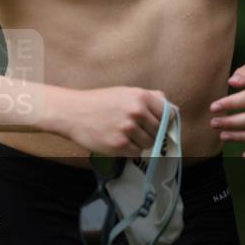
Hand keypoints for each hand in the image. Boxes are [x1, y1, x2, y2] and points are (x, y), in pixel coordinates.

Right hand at [50, 86, 167, 156]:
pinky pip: (136, 153)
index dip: (166, 120)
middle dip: (151, 132)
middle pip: (160, 131)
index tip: (159, 124)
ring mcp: (128, 129)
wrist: (72, 112)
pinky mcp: (119, 145)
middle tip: (136, 130)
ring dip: (140, 142)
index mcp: (141, 96)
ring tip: (125, 134)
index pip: (170, 114)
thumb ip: (150, 97)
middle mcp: (137, 112)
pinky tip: (118, 140)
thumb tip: (172, 108)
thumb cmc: (99, 101)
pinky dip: (130, 150)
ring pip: (149, 143)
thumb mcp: (124, 92)